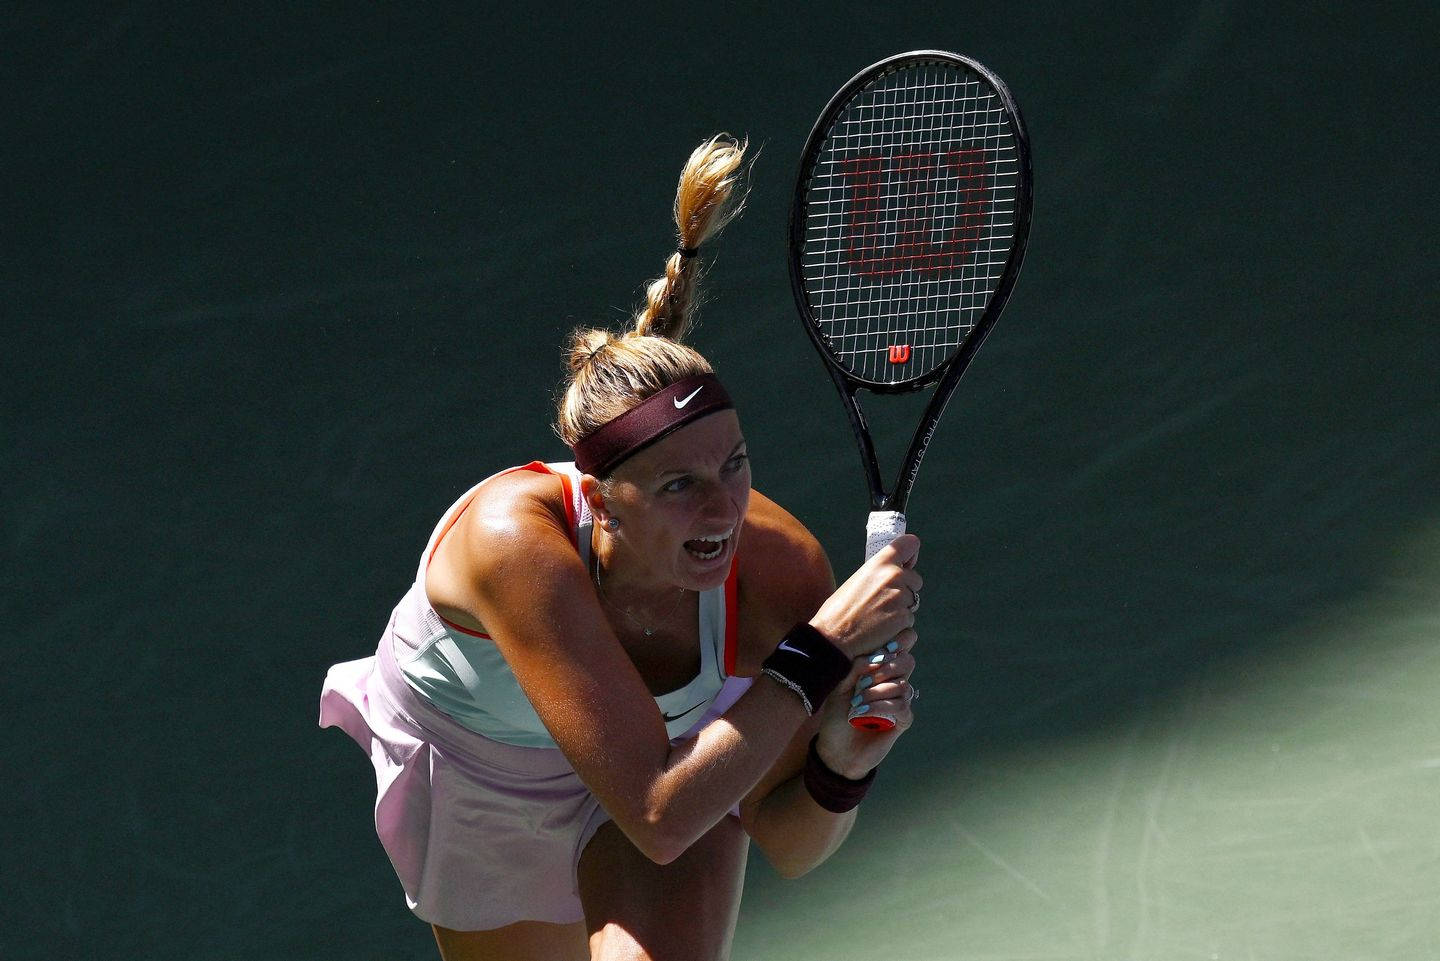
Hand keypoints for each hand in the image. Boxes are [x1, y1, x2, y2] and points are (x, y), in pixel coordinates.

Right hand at [808, 534, 921, 658]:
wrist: (833, 638)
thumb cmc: (839, 611)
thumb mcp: (858, 581)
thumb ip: (879, 574)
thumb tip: (898, 572)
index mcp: (880, 563)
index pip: (910, 544)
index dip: (911, 555)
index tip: (907, 563)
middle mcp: (894, 576)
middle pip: (915, 580)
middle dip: (905, 590)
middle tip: (882, 602)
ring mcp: (900, 597)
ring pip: (912, 602)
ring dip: (900, 610)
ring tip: (877, 618)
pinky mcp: (903, 618)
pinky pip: (909, 621)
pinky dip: (898, 627)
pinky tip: (880, 630)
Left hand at [814, 627, 918, 776]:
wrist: (836, 750)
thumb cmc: (836, 716)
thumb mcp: (839, 688)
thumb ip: (854, 669)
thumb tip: (875, 656)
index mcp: (879, 670)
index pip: (896, 648)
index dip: (896, 643)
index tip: (884, 647)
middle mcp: (892, 683)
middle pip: (907, 661)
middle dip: (885, 667)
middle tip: (863, 682)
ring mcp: (899, 701)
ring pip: (902, 685)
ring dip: (877, 692)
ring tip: (857, 704)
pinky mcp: (902, 721)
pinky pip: (902, 706)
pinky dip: (882, 706)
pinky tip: (865, 713)